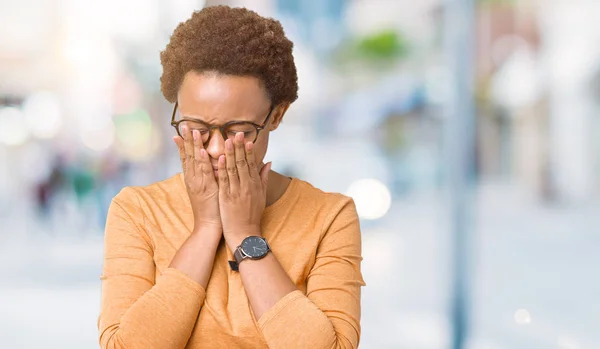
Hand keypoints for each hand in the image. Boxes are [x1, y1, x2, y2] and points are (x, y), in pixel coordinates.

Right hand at [173, 125, 221, 232]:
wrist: (208, 226)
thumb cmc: (210, 209)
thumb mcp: (207, 190)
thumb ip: (207, 177)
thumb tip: (209, 165)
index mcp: (192, 179)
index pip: (186, 158)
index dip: (183, 145)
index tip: (180, 132)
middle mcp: (192, 179)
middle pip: (187, 156)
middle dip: (186, 140)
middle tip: (184, 125)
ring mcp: (198, 183)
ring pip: (194, 161)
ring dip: (193, 145)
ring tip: (192, 131)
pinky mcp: (206, 188)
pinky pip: (204, 172)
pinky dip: (202, 161)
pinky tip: (201, 150)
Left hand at [217, 132, 270, 248]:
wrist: (245, 233)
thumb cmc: (252, 215)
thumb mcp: (262, 195)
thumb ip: (264, 177)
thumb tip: (268, 162)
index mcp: (255, 184)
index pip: (251, 163)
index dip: (249, 150)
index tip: (247, 138)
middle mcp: (247, 186)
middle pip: (242, 163)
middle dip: (239, 147)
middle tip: (237, 133)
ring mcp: (236, 191)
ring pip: (232, 169)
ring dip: (229, 154)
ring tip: (227, 140)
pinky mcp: (226, 197)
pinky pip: (224, 180)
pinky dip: (222, 169)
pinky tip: (220, 159)